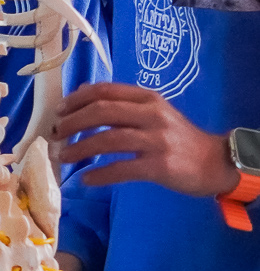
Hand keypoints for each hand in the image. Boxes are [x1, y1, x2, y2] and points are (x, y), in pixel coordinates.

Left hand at [50, 82, 238, 196]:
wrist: (215, 162)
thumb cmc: (177, 137)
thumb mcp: (153, 111)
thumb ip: (122, 102)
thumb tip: (82, 92)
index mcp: (147, 98)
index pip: (105, 91)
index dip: (77, 99)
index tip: (59, 110)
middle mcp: (152, 115)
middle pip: (102, 112)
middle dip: (73, 122)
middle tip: (55, 134)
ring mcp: (157, 140)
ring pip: (109, 140)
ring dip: (80, 148)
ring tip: (63, 156)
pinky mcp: (160, 166)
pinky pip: (122, 169)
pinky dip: (100, 174)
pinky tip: (86, 179)